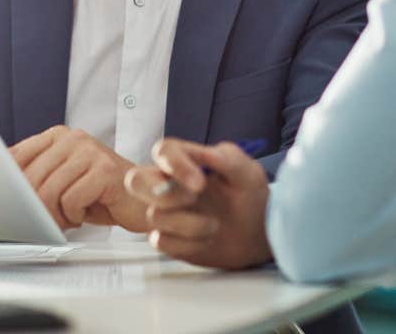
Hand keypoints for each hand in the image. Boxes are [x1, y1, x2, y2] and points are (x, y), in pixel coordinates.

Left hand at [10, 126, 146, 231]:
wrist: (144, 197)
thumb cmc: (99, 194)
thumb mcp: (62, 181)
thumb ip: (35, 178)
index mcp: (58, 136)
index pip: (16, 156)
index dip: (7, 185)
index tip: (6, 204)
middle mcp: (73, 137)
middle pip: (30, 178)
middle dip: (34, 208)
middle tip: (48, 220)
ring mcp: (90, 151)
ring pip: (48, 191)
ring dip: (56, 215)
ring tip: (70, 217)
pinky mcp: (104, 169)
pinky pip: (71, 200)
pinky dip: (76, 215)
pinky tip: (88, 212)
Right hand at [124, 138, 272, 268]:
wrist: (259, 234)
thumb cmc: (251, 195)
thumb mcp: (247, 172)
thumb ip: (227, 158)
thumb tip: (204, 152)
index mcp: (187, 160)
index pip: (164, 150)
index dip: (175, 164)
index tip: (200, 183)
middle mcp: (170, 183)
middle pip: (135, 180)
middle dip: (159, 193)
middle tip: (193, 199)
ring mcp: (167, 211)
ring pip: (153, 216)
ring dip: (189, 223)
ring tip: (215, 225)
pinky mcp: (169, 238)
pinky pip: (160, 241)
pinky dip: (186, 244)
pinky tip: (206, 240)